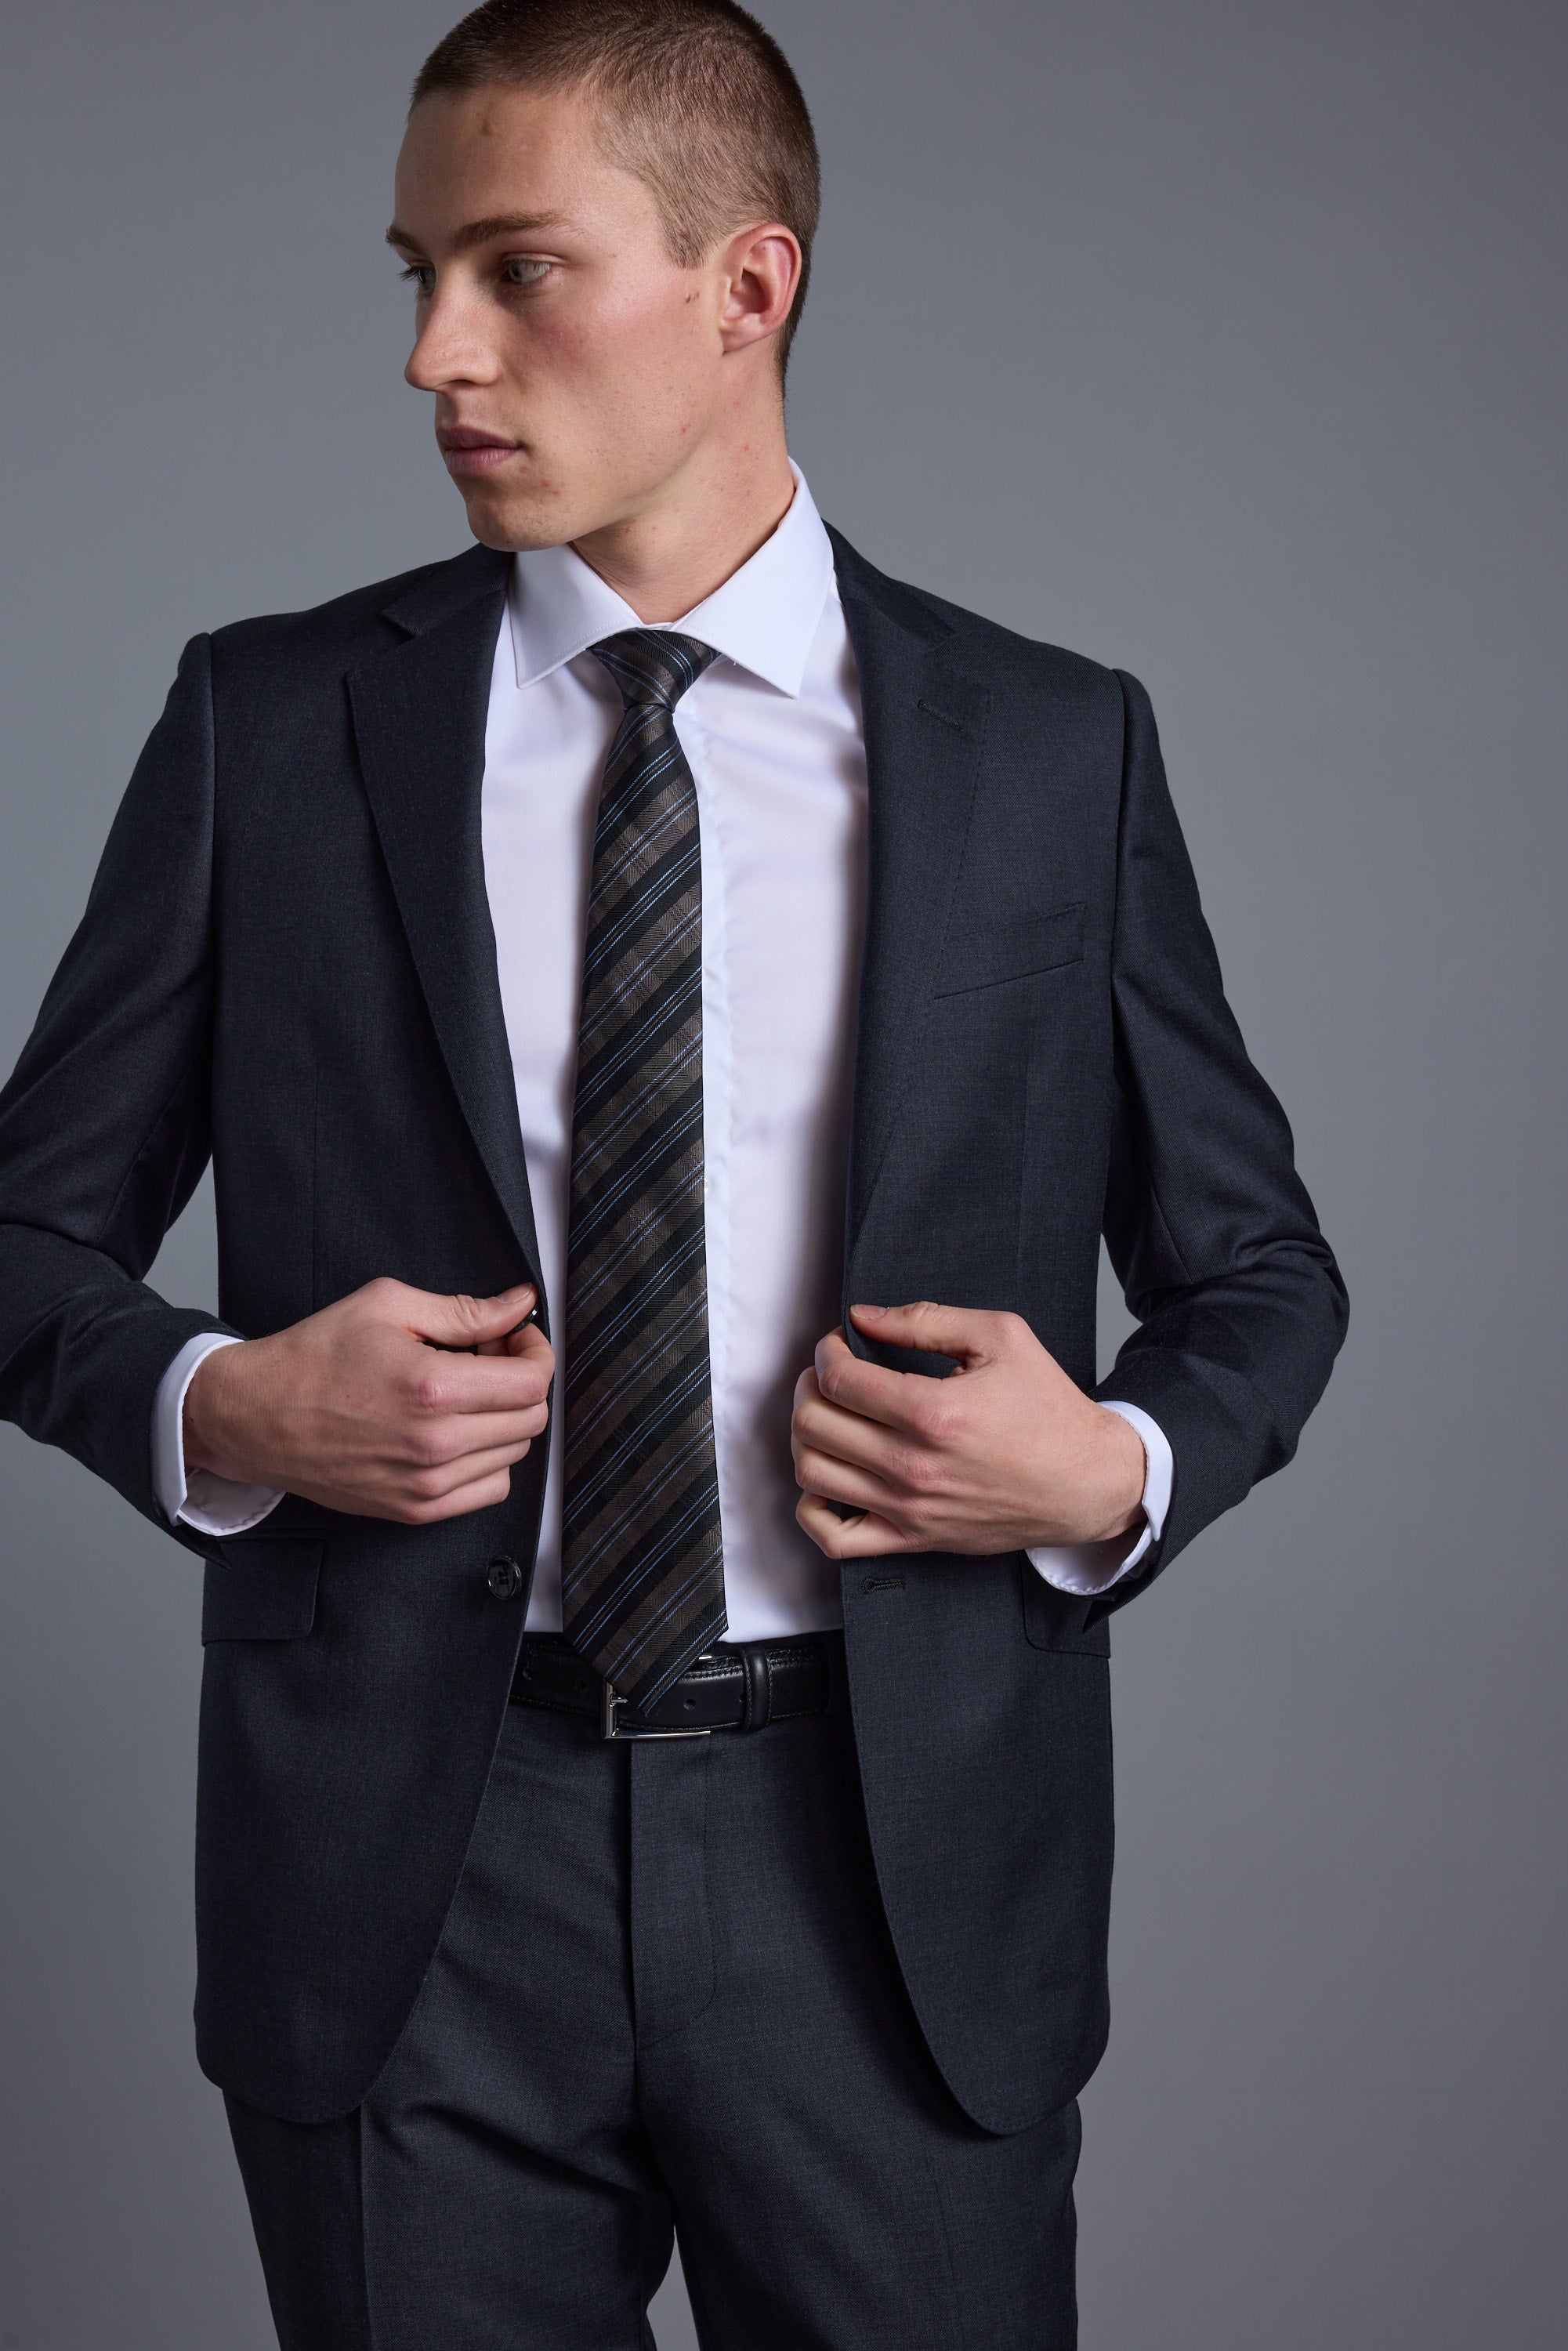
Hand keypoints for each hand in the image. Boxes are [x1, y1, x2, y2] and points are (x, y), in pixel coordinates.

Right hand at [184, 1279, 554, 1523]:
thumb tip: (520, 1304)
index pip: (531, 1381)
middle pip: (530, 1418)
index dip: (535, 1351)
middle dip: (521, 1380)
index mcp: (432, 1389)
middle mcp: (434, 1444)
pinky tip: (455, 1431)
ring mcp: (425, 1485)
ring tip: (464, 1393)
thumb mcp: (388, 1307)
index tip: (515, 1337)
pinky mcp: (414, 1510)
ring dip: (503, 1419)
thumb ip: (465, 1309)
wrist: (255, 1416)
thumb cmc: (313, 1357)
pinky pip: (489, 1489)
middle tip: (487, 1358)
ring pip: (514, 1454)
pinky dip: (487, 1459)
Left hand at [791, 1302, 1145, 1560]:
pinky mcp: (913, 1539)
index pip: (838, 1378)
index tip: (839, 1344)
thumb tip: (864, 1316)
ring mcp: (909, 1508)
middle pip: (815, 1423)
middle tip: (830, 1372)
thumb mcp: (1001, 1338)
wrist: (1087, 1481)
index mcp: (933, 1412)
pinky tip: (828, 1476)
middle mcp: (913, 1465)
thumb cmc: (1049, 1410)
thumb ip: (926, 1320)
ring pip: (812, 1473)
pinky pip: (833, 1537)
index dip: (826, 1351)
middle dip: (809, 1386)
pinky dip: (812, 1507)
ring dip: (806, 1435)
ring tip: (829, 1415)